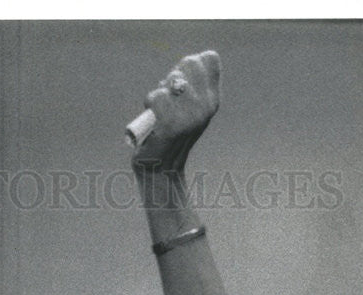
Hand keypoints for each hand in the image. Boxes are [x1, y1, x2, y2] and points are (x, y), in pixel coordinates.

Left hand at [131, 51, 220, 174]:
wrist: (160, 167)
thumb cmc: (167, 132)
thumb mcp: (184, 105)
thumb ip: (189, 84)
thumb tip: (182, 70)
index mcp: (212, 100)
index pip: (209, 58)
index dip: (190, 67)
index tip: (180, 88)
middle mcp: (206, 106)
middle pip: (189, 63)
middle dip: (173, 76)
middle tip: (168, 101)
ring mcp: (192, 116)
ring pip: (172, 79)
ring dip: (159, 93)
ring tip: (159, 113)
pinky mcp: (173, 125)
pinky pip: (157, 97)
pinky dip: (150, 104)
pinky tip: (153, 120)